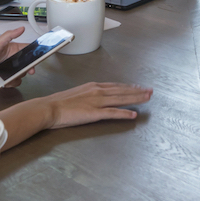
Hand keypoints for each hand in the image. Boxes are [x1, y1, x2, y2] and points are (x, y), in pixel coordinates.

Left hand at [0, 28, 30, 90]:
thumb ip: (8, 36)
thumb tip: (21, 28)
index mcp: (10, 50)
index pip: (26, 50)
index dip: (33, 53)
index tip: (38, 57)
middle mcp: (10, 60)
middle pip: (26, 63)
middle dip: (28, 67)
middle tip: (29, 70)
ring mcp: (8, 71)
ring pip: (22, 74)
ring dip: (18, 76)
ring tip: (9, 75)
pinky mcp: (5, 81)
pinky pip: (15, 83)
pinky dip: (12, 83)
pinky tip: (4, 81)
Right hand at [39, 82, 153, 128]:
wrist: (49, 108)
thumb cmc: (58, 103)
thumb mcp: (76, 94)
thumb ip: (88, 95)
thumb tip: (93, 98)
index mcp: (93, 86)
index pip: (115, 86)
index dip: (129, 87)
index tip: (138, 87)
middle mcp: (97, 91)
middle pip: (122, 90)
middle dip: (137, 91)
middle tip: (150, 91)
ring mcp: (97, 102)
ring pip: (121, 99)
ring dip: (136, 98)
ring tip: (147, 98)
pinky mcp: (94, 113)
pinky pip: (113, 113)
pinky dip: (124, 113)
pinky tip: (133, 114)